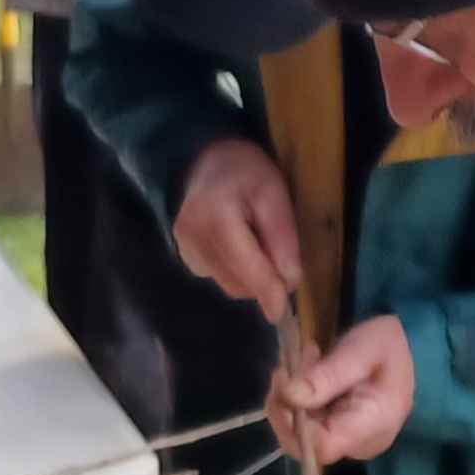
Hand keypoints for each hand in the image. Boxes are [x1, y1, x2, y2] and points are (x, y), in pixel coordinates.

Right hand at [173, 137, 301, 320]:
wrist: (207, 161)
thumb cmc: (246, 171)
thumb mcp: (274, 193)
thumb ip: (282, 235)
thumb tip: (290, 281)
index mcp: (216, 218)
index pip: (246, 267)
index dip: (268, 291)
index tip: (283, 313)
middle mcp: (193, 238)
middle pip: (237, 282)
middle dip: (264, 283)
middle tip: (282, 259)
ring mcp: (184, 249)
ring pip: (228, 284)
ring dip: (252, 278)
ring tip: (259, 245)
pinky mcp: (185, 256)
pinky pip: (219, 277)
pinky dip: (238, 272)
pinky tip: (241, 248)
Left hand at [270, 313, 415, 466]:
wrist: (411, 348)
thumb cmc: (389, 346)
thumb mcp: (363, 348)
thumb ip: (329, 374)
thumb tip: (290, 395)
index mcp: (373, 425)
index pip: (321, 446)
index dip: (291, 421)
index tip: (283, 381)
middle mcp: (361, 444)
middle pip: (304, 443)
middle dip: (286, 405)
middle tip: (288, 367)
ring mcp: (350, 443)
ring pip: (300, 434)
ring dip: (290, 399)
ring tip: (304, 362)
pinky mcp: (341, 436)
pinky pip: (308, 426)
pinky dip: (298, 399)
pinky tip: (308, 373)